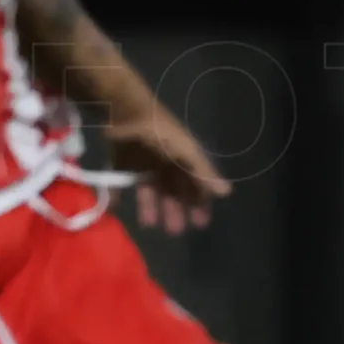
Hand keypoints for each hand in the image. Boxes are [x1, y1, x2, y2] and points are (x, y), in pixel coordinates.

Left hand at [106, 104, 232, 235]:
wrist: (128, 112)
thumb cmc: (162, 134)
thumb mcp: (186, 154)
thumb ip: (204, 174)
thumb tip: (228, 193)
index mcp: (184, 161)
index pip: (196, 186)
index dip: (199, 204)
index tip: (200, 224)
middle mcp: (166, 164)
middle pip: (173, 192)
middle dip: (175, 211)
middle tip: (174, 231)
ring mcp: (143, 164)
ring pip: (149, 191)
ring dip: (149, 208)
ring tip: (149, 224)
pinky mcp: (122, 163)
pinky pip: (119, 184)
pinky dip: (116, 195)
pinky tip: (116, 207)